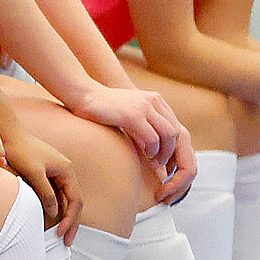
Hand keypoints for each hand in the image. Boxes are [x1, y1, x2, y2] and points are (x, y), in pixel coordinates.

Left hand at [3, 126, 82, 243]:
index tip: (60, 235)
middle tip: (66, 243)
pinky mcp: (47, 175)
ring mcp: (57, 173)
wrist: (7, 134)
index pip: (75, 201)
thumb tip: (55, 213)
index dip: (70, 220)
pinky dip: (55, 209)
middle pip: (74, 203)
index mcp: (67, 171)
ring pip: (65, 201)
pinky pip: (56, 196)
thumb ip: (45, 193)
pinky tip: (50, 222)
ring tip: (60, 236)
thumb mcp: (33, 173)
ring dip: (64, 218)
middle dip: (71, 223)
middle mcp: (66, 172)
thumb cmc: (19, 150)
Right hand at [72, 84, 193, 173]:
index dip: (172, 144)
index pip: (174, 124)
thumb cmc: (103, 109)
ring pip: (168, 135)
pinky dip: (153, 150)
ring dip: (164, 152)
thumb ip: (144, 124)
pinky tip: (146, 155)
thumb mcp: (130, 113)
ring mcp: (144, 106)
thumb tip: (153, 148)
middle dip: (171, 151)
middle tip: (161, 163)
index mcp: (155, 99)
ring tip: (155, 162)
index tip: (164, 157)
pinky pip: (153, 138)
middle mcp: (153, 100)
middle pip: (175, 130)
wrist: (84, 95)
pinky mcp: (133, 115)